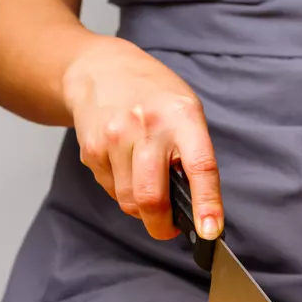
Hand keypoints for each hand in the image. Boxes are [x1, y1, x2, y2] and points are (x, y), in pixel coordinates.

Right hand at [62, 37, 222, 239]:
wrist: (100, 69)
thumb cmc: (154, 96)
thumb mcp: (187, 111)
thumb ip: (194, 154)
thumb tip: (198, 207)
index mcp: (182, 117)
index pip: (200, 167)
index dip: (206, 204)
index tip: (210, 232)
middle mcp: (146, 126)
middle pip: (151, 198)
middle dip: (161, 226)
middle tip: (169, 228)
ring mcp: (114, 138)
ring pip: (128, 202)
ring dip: (141, 208)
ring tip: (148, 185)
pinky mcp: (91, 150)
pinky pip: (111, 191)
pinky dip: (122, 191)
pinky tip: (125, 167)